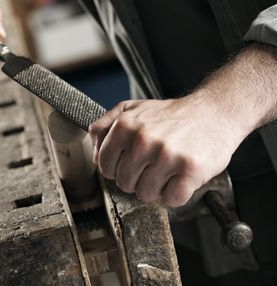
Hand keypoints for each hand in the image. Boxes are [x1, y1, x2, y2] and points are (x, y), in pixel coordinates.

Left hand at [89, 93, 246, 206]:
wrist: (214, 112)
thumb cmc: (171, 115)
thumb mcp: (132, 109)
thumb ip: (105, 125)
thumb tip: (94, 152)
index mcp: (125, 126)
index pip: (105, 167)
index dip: (118, 170)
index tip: (131, 164)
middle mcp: (144, 139)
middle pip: (124, 183)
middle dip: (137, 180)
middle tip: (152, 167)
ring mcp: (167, 155)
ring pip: (146, 194)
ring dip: (156, 189)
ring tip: (167, 172)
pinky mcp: (190, 169)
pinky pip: (172, 199)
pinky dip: (176, 194)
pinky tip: (181, 178)